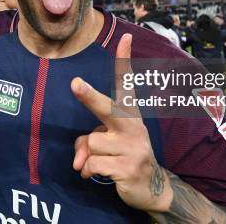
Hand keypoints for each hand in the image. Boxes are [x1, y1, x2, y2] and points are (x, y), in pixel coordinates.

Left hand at [71, 34, 171, 212]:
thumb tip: (78, 161)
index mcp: (129, 114)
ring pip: (91, 143)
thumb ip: (88, 143)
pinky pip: (92, 165)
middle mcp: (133, 127)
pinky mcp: (128, 168)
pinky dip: (89, 172)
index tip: (126, 38)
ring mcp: (133, 148)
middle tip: (75, 83)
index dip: (124, 61)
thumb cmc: (122, 156)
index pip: (127, 84)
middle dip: (89, 96)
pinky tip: (103, 175)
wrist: (151, 188)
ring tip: (103, 162)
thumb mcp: (106, 143)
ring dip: (88, 156)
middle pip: (107, 108)